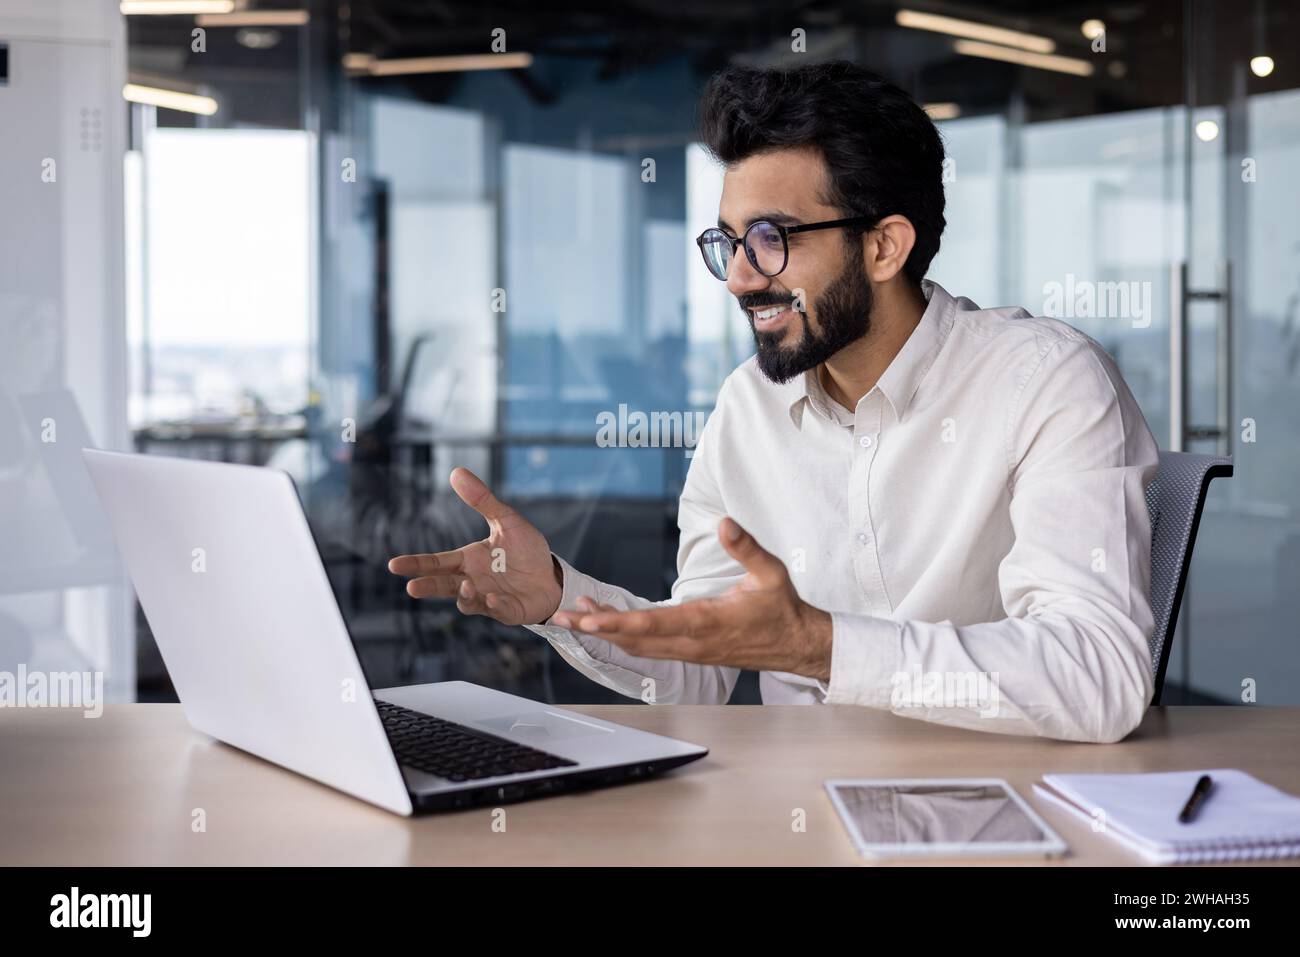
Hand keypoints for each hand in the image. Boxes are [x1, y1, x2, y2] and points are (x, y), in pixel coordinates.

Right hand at [387, 467, 562, 625]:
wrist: (552, 576)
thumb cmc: (525, 551)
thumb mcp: (506, 520)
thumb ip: (482, 500)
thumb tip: (456, 471)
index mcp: (468, 560)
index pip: (437, 562)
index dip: (416, 564)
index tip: (394, 565)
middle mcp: (472, 581)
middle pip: (444, 585)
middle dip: (428, 587)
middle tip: (412, 588)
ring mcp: (488, 598)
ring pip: (467, 602)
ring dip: (464, 596)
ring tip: (465, 587)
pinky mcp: (507, 611)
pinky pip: (497, 610)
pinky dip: (494, 606)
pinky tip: (493, 598)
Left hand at [551, 517, 832, 680]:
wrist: (796, 645)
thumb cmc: (782, 608)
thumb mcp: (770, 572)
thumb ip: (746, 548)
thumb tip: (725, 523)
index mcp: (706, 622)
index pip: (652, 624)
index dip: (617, 621)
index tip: (589, 617)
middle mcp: (691, 642)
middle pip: (634, 639)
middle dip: (596, 628)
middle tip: (563, 616)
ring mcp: (689, 651)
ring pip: (638, 646)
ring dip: (606, 632)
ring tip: (576, 615)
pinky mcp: (690, 652)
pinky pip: (649, 648)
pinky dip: (623, 637)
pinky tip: (608, 624)